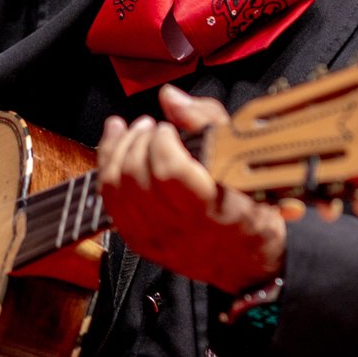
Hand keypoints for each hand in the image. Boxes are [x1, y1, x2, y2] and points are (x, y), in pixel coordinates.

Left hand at [97, 84, 285, 293]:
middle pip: (134, 176)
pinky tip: (115, 148)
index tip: (170, 130)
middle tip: (151, 127)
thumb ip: (206, 121)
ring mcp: (154, 237)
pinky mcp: (138, 241)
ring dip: (117, 150)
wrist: (249, 259)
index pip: (169, 171)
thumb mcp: (243, 156)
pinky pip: (108, 203)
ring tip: (132, 131)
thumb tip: (170, 97)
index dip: (161, 141)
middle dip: (138, 140)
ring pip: (114, 188)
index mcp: (211, 209)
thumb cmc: (250, 204)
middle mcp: (178, 228)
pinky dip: (107, 170)